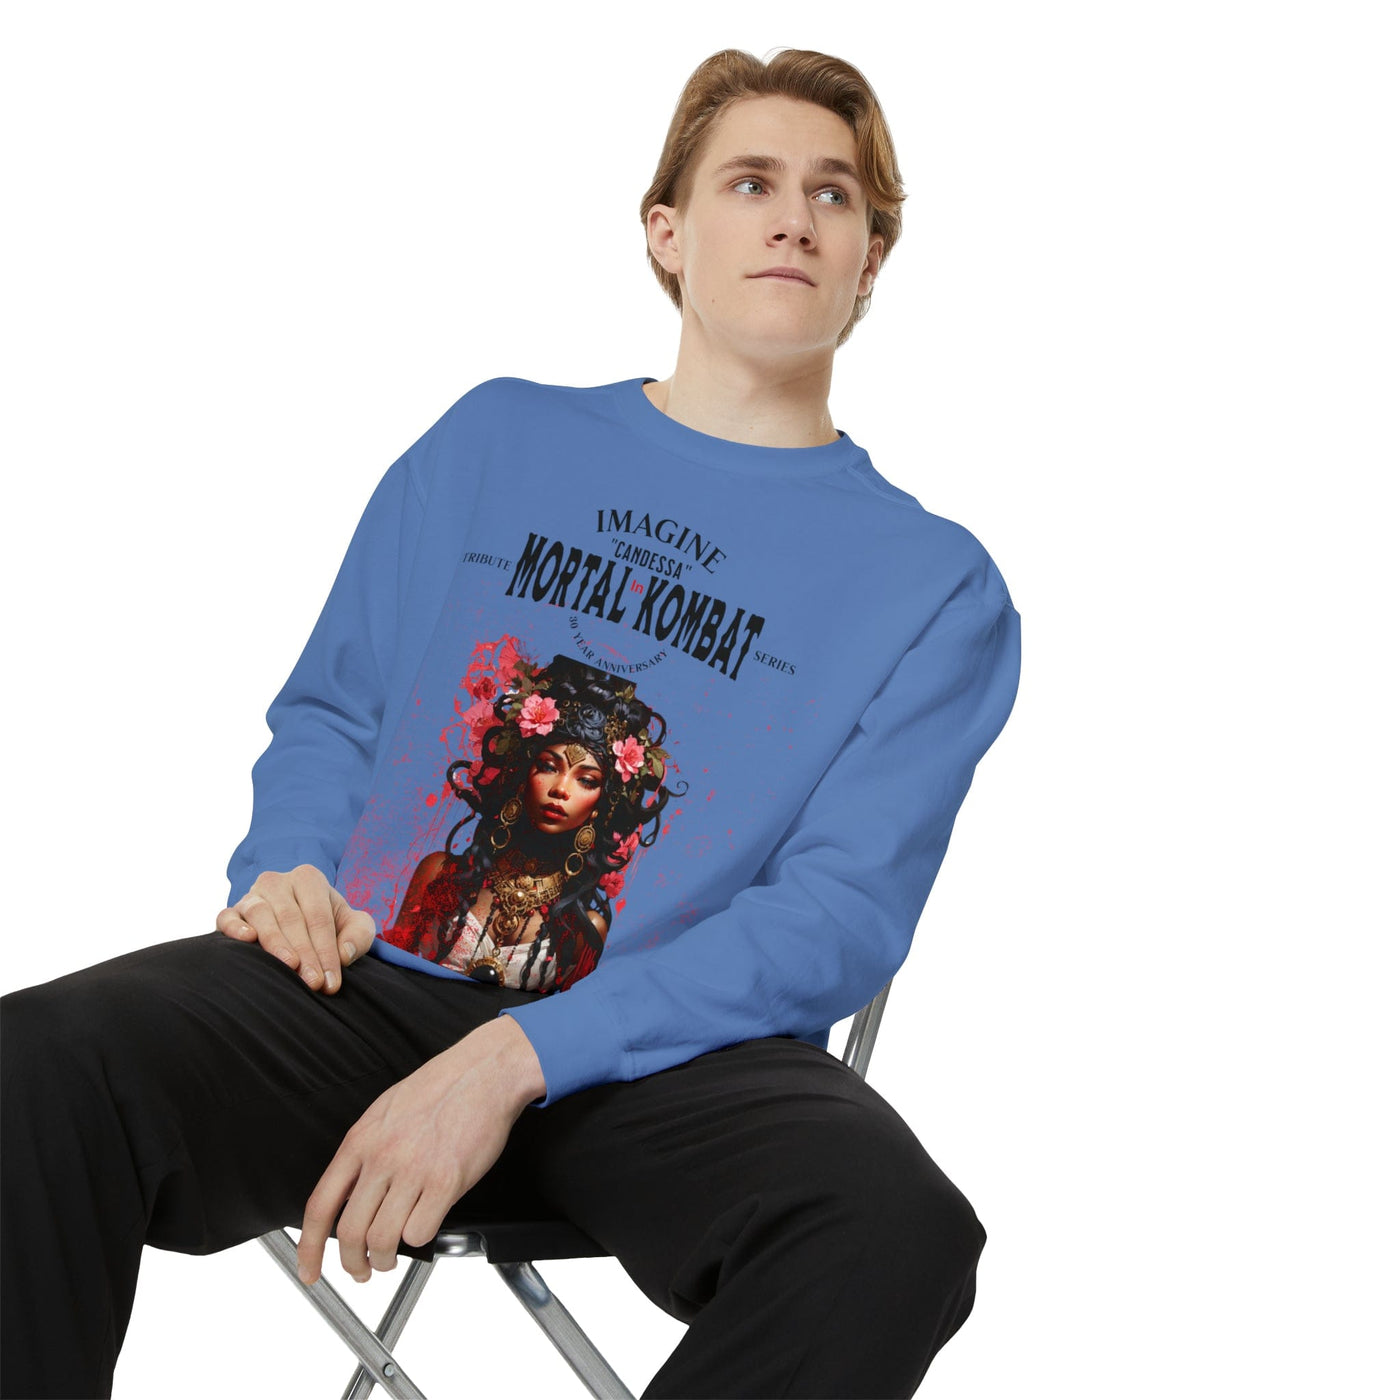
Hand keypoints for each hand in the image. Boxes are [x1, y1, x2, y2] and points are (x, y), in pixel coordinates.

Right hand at [216, 864, 376, 993]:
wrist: (301, 921)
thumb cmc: (331, 925)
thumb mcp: (353, 926)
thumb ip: (359, 935)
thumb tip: (344, 954)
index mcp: (309, 879)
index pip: (319, 917)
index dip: (327, 950)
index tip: (331, 982)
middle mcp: (278, 882)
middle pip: (292, 918)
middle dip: (305, 953)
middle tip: (313, 983)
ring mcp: (252, 895)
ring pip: (261, 915)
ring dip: (275, 943)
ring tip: (289, 966)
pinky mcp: (232, 911)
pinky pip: (227, 917)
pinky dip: (234, 927)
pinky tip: (247, 939)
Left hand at [295, 1017, 545, 1284]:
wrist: (484, 1071)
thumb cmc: (440, 1087)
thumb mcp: (385, 1112)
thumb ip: (365, 1151)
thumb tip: (351, 1191)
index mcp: (360, 1140)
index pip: (320, 1206)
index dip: (309, 1247)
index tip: (310, 1270)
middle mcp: (382, 1157)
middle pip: (349, 1233)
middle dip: (352, 1263)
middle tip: (361, 1270)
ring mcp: (414, 1170)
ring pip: (382, 1240)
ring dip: (385, 1259)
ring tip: (391, 1258)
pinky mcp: (447, 1180)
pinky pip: (421, 1231)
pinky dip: (419, 1240)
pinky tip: (424, 1226)